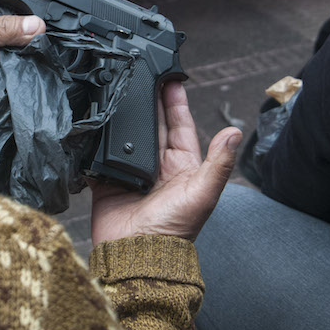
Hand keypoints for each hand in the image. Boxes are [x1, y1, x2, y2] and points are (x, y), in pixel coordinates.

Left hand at [0, 0, 80, 83]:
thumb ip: (4, 27)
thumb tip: (38, 25)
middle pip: (31, 7)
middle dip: (52, 7)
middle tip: (78, 4)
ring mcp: (2, 38)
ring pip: (32, 32)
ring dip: (48, 33)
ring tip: (72, 28)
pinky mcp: (4, 59)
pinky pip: (28, 53)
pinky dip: (40, 53)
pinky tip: (54, 51)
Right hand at [89, 81, 241, 242]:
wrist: (135, 254)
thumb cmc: (173, 230)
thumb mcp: (202, 194)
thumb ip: (218, 163)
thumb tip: (235, 132)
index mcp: (182, 166)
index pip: (179, 125)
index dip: (175, 102)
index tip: (171, 78)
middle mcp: (156, 166)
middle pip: (151, 125)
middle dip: (148, 101)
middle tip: (141, 76)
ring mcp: (131, 172)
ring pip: (126, 137)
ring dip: (122, 118)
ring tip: (116, 94)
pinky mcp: (107, 180)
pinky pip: (101, 156)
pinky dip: (97, 143)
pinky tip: (94, 125)